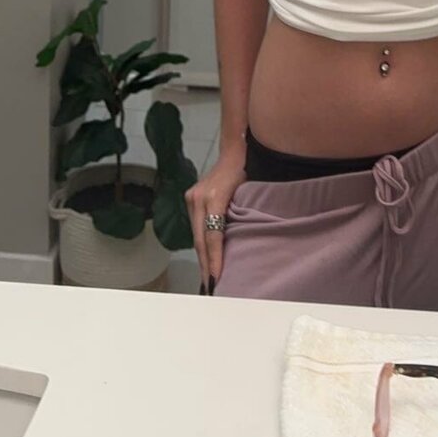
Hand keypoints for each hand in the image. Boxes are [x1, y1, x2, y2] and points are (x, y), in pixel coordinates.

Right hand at [185, 145, 246, 291]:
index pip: (213, 234)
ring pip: (196, 235)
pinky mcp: (191, 199)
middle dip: (205, 263)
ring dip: (202, 256)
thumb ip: (240, 216)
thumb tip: (241, 245)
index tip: (217, 276)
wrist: (233, 151)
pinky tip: (205, 258)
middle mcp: (198, 198)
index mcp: (213, 197)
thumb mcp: (247, 193)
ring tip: (207, 277)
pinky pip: (196, 227)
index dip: (215, 257)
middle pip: (201, 238)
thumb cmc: (245, 171)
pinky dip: (202, 244)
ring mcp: (192, 198)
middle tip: (210, 285)